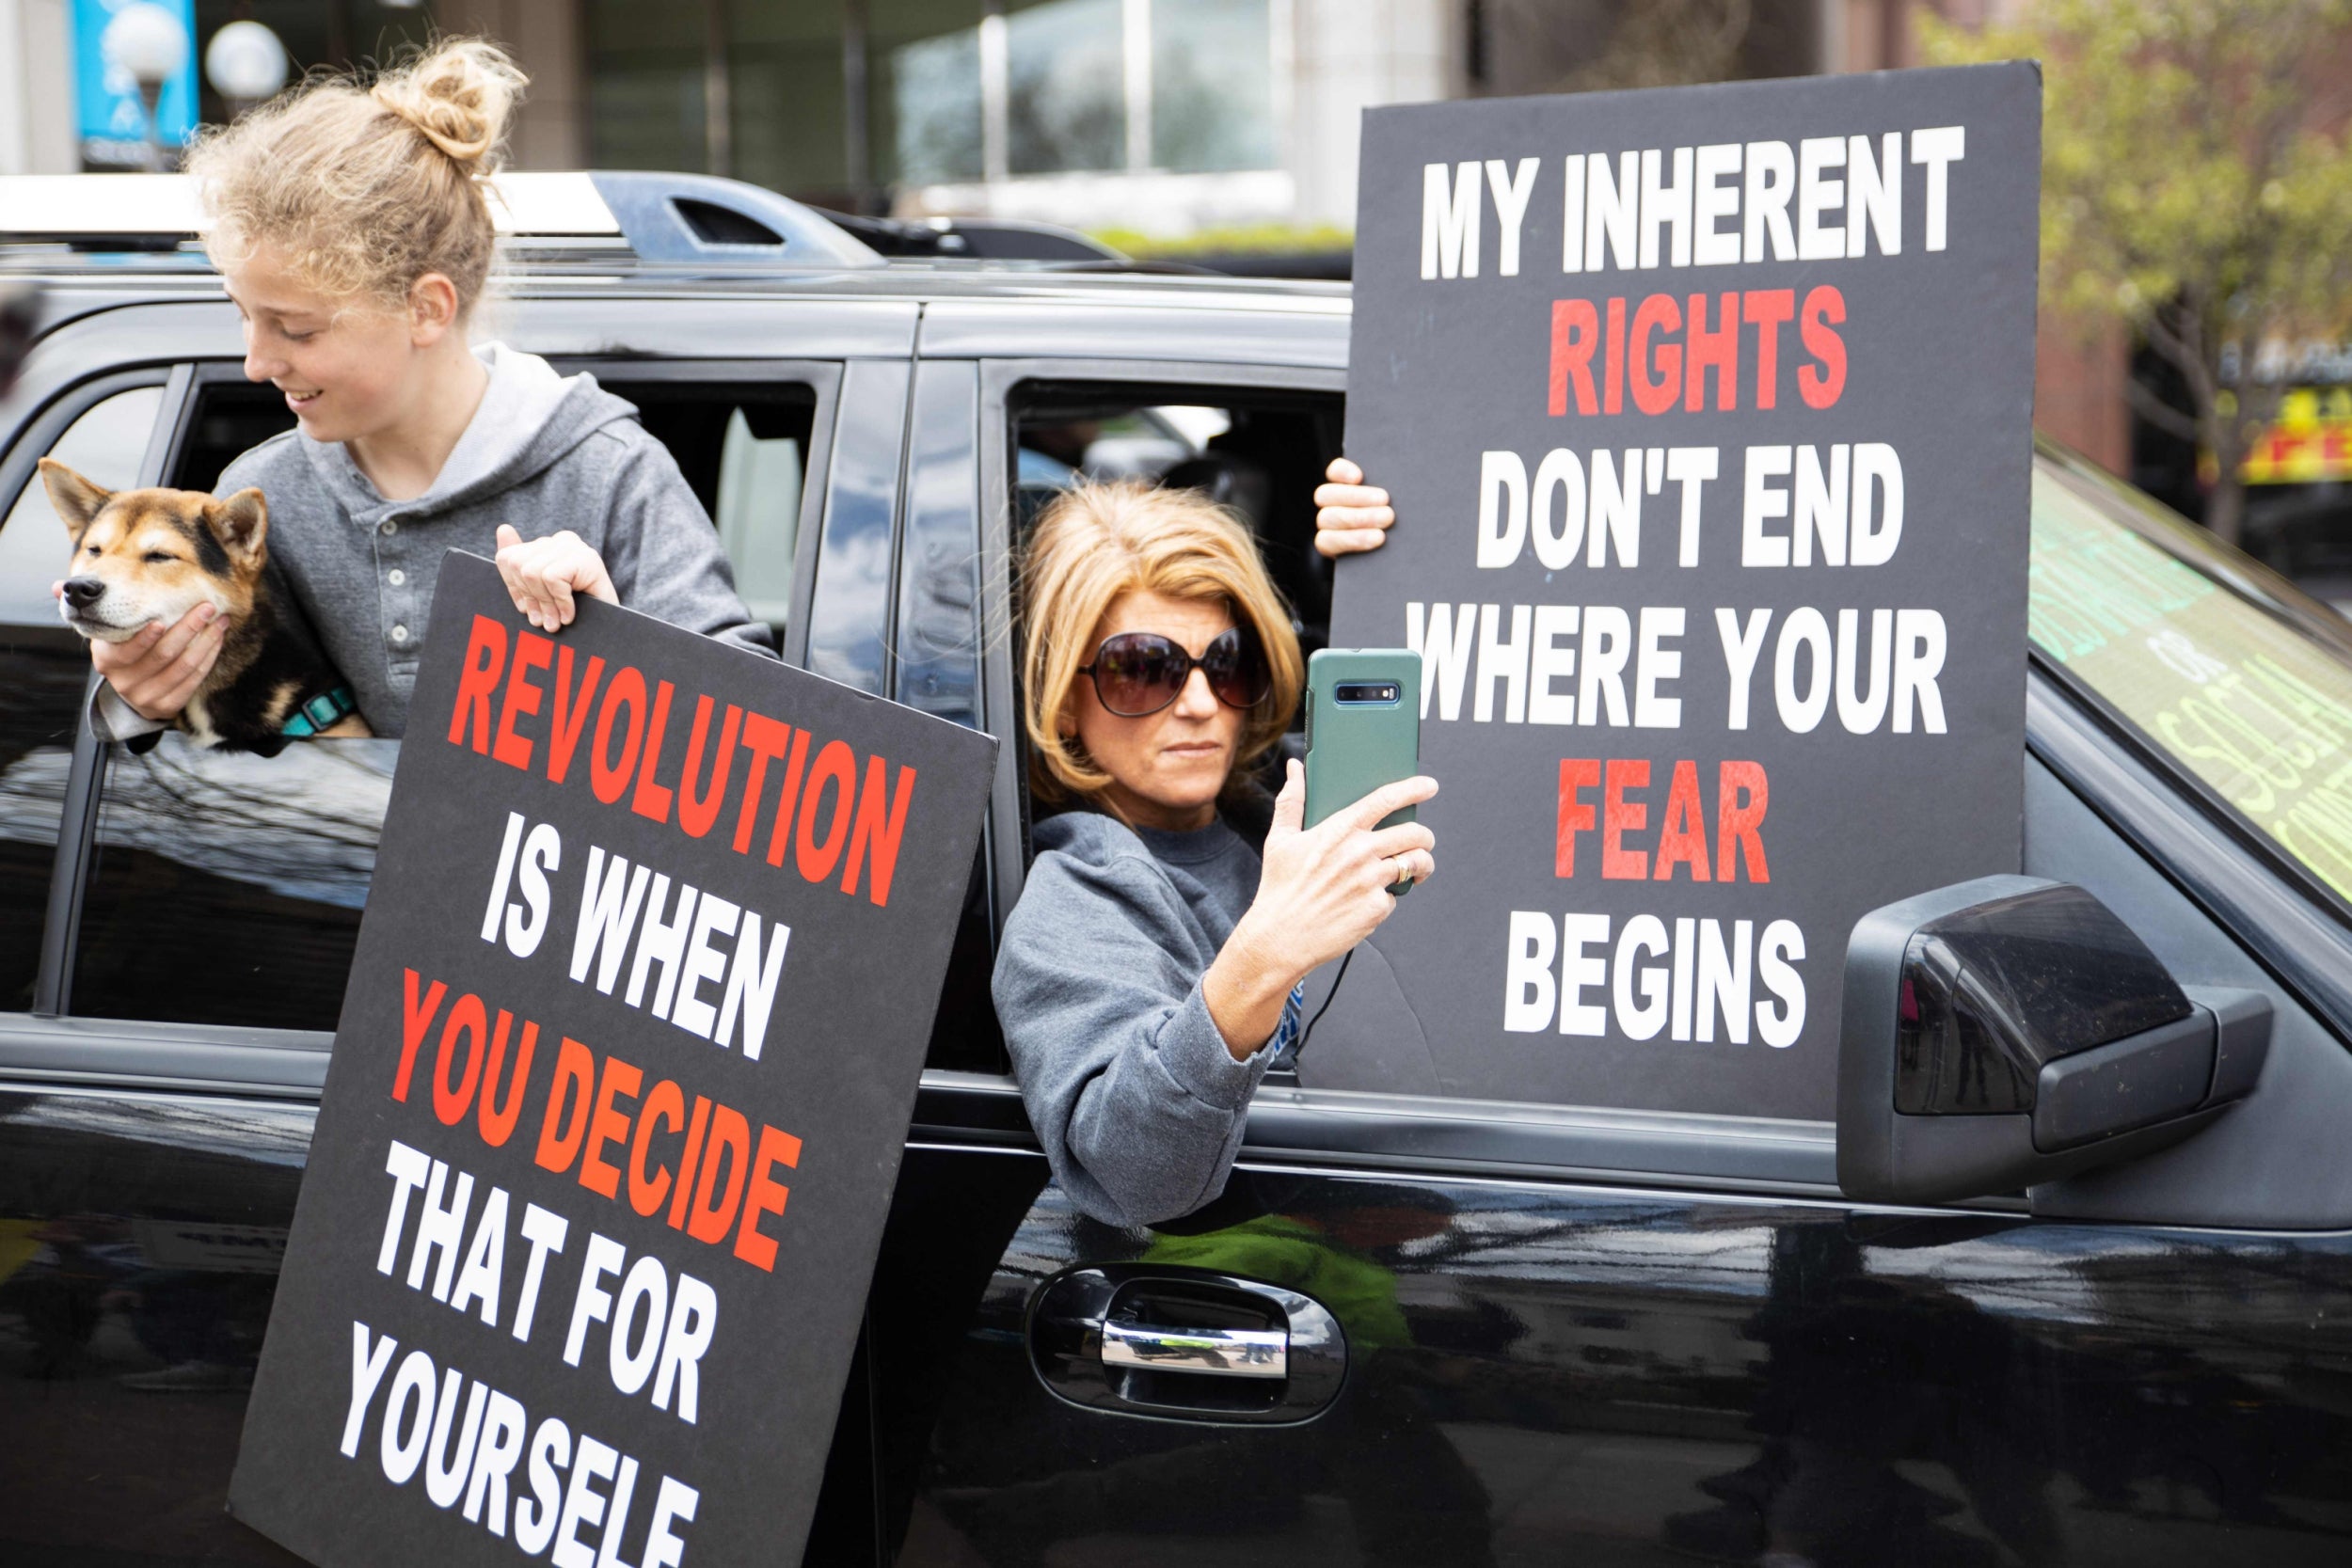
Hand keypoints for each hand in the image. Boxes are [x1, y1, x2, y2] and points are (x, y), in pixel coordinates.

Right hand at [74, 597, 225, 720]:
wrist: (131, 695)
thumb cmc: (120, 653)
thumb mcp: (102, 635)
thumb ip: (87, 611)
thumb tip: (59, 587)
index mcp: (105, 661)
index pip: (126, 650)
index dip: (145, 637)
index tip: (164, 618)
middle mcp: (125, 682)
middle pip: (162, 655)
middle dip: (188, 628)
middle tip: (206, 607)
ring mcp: (148, 696)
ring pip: (183, 666)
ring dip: (205, 640)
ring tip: (220, 619)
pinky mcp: (169, 705)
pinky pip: (195, 679)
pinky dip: (209, 656)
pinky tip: (217, 638)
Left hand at [494, 524, 615, 631]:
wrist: (608, 631)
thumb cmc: (574, 613)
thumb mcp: (539, 591)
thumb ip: (518, 563)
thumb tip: (503, 528)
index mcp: (547, 545)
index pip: (507, 558)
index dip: (514, 588)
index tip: (528, 609)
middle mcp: (562, 540)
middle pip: (517, 564)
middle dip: (529, 597)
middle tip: (544, 620)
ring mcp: (576, 548)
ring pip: (532, 572)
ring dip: (545, 604)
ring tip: (557, 620)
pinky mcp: (587, 559)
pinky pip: (552, 578)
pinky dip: (561, 602)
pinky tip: (570, 615)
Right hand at [1204, 759, 1436, 1056]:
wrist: (1280, 937)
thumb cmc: (1279, 888)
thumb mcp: (1280, 839)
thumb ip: (1292, 799)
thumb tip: (1295, 768)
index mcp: (1340, 830)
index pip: (1386, 800)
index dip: (1413, 789)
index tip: (1429, 786)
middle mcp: (1360, 852)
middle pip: (1414, 833)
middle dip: (1424, 836)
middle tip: (1420, 841)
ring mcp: (1371, 881)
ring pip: (1416, 863)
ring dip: (1421, 865)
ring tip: (1413, 870)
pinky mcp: (1377, 908)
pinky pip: (1397, 896)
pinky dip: (1388, 897)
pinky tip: (1369, 900)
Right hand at [1313, 457, 1394, 557]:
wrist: (1401, 563)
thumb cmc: (1401, 525)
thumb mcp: (1394, 506)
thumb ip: (1388, 494)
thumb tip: (1400, 479)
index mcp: (1346, 488)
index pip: (1334, 472)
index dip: (1341, 471)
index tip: (1358, 477)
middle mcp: (1331, 505)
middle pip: (1326, 494)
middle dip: (1356, 497)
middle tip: (1385, 504)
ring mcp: (1327, 526)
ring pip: (1325, 518)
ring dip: (1356, 520)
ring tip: (1382, 528)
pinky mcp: (1328, 548)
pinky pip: (1326, 543)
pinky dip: (1350, 540)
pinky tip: (1372, 541)